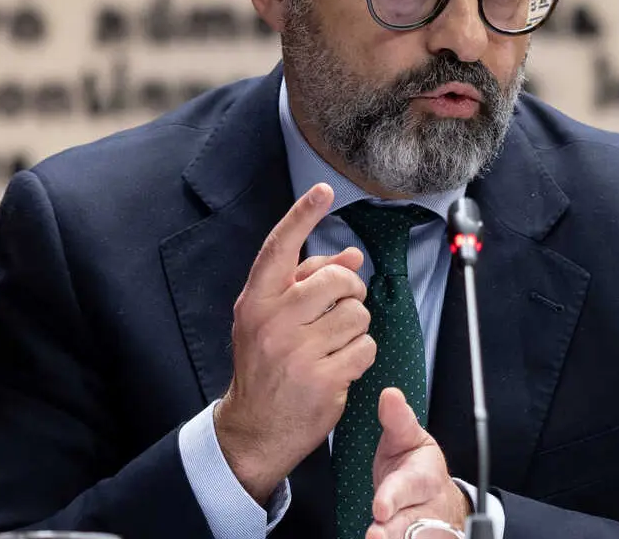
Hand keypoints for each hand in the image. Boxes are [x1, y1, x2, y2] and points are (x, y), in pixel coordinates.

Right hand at [214, 183, 374, 503]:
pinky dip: (360, 356)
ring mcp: (297, 352)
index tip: (323, 190)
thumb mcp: (271, 318)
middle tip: (341, 308)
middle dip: (351, 291)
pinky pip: (365, 348)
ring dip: (355, 328)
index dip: (302, 215)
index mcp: (256, 301)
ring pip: (357, 314)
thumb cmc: (266, 365)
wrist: (253, 427)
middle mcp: (273, 321)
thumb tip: (351, 255)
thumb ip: (307, 282)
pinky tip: (340, 366)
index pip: (280, 248)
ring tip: (334, 344)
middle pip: (338, 280)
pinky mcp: (322, 379)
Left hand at [368, 388, 470, 538]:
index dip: (393, 498)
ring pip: (409, 537)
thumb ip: (397, 420)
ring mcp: (421, 531)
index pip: (408, 487)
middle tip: (375, 536)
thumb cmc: (416, 466)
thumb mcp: (408, 439)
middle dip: (392, 532)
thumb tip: (389, 394)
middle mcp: (425, 509)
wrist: (438, 499)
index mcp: (423, 478)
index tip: (380, 508)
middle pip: (410, 524)